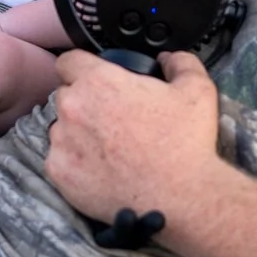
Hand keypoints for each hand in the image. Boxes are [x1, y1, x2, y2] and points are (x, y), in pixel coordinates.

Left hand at [43, 51, 222, 231]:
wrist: (178, 197)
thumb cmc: (185, 143)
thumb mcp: (197, 90)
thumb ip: (181, 63)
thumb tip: (168, 59)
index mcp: (99, 81)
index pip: (69, 61)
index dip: (82, 68)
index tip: (94, 80)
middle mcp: (73, 107)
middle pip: (66, 96)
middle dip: (84, 103)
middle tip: (110, 120)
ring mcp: (62, 142)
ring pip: (60, 129)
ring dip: (77, 134)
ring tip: (108, 149)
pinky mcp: (59, 173)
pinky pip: (58, 161)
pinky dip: (74, 164)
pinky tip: (100, 170)